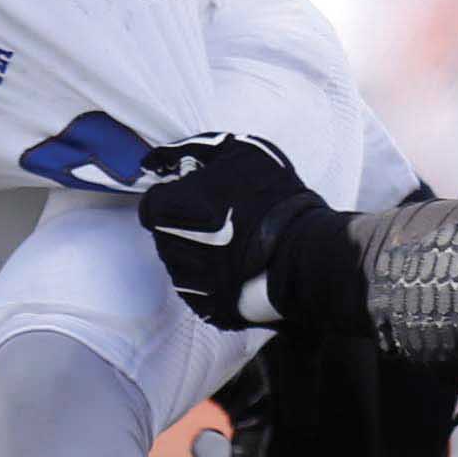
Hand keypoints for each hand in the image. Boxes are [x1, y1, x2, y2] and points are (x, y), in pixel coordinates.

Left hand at [138, 133, 324, 330]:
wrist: (305, 255)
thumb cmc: (272, 199)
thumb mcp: (241, 151)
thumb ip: (196, 149)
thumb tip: (165, 156)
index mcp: (172, 210)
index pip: (152, 203)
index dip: (172, 197)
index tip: (194, 195)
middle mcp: (172, 248)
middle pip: (164, 234)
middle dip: (183, 224)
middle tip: (219, 217)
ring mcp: (189, 282)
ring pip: (180, 263)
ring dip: (196, 251)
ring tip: (232, 242)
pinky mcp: (208, 307)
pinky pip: (199, 290)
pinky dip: (212, 278)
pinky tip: (237, 266)